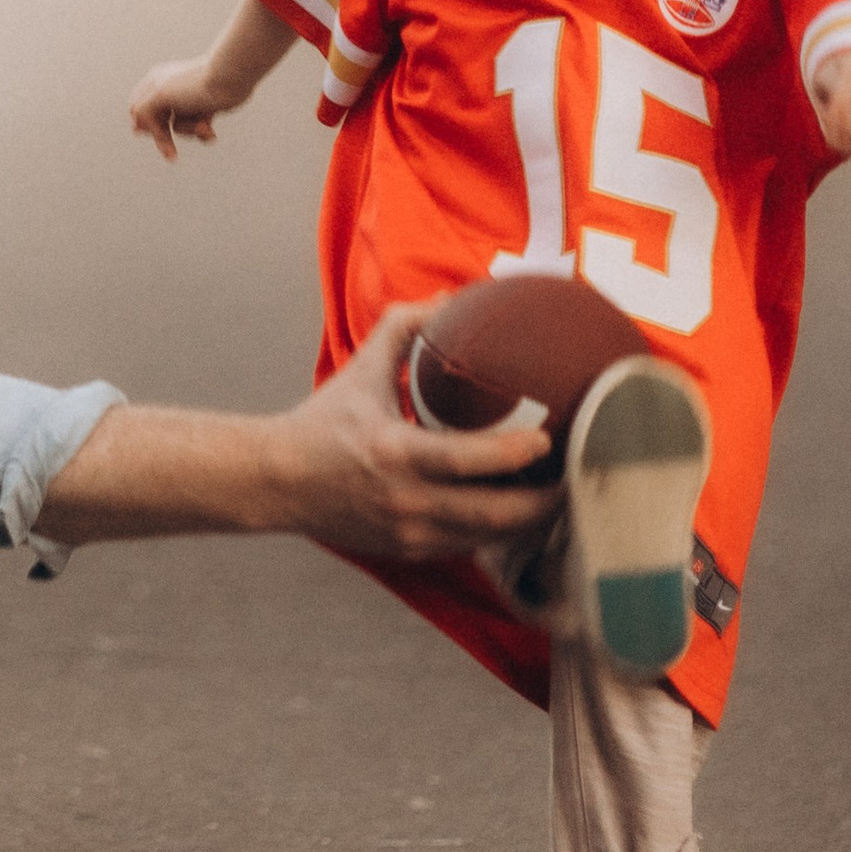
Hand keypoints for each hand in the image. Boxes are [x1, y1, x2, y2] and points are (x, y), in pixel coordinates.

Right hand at [129, 56, 232, 161]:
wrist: (229, 78)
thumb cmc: (194, 85)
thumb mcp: (160, 96)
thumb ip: (142, 110)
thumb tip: (136, 128)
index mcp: (154, 82)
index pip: (138, 108)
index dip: (142, 124)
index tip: (147, 134)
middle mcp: (169, 90)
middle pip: (158, 122)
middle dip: (167, 136)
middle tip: (172, 156)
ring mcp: (187, 100)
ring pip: (179, 127)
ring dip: (190, 131)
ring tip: (203, 126)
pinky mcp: (204, 108)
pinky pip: (196, 128)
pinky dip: (202, 132)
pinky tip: (210, 131)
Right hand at [265, 302, 558, 563]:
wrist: (278, 481)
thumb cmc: (323, 422)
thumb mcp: (361, 370)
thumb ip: (402, 328)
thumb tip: (447, 299)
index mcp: (396, 453)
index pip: (471, 460)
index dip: (516, 453)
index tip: (548, 438)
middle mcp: (406, 501)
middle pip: (494, 514)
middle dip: (542, 503)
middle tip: (572, 477)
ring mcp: (409, 533)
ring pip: (488, 539)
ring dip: (527, 522)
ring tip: (558, 498)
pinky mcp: (409, 552)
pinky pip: (467, 548)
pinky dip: (497, 534)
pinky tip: (518, 516)